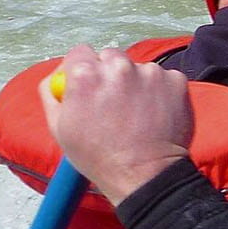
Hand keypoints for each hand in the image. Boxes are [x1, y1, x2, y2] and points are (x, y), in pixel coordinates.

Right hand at [40, 46, 192, 205]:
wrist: (144, 175)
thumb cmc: (98, 157)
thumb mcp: (58, 128)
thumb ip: (52, 93)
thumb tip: (58, 76)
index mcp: (85, 74)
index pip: (80, 53)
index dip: (82, 70)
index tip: (89, 85)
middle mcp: (118, 66)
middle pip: (109, 57)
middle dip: (109, 74)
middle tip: (113, 103)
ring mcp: (150, 72)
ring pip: (137, 68)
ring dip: (135, 83)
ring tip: (135, 114)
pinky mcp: (175, 81)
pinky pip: (162, 78)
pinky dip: (159, 92)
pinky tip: (154, 114)